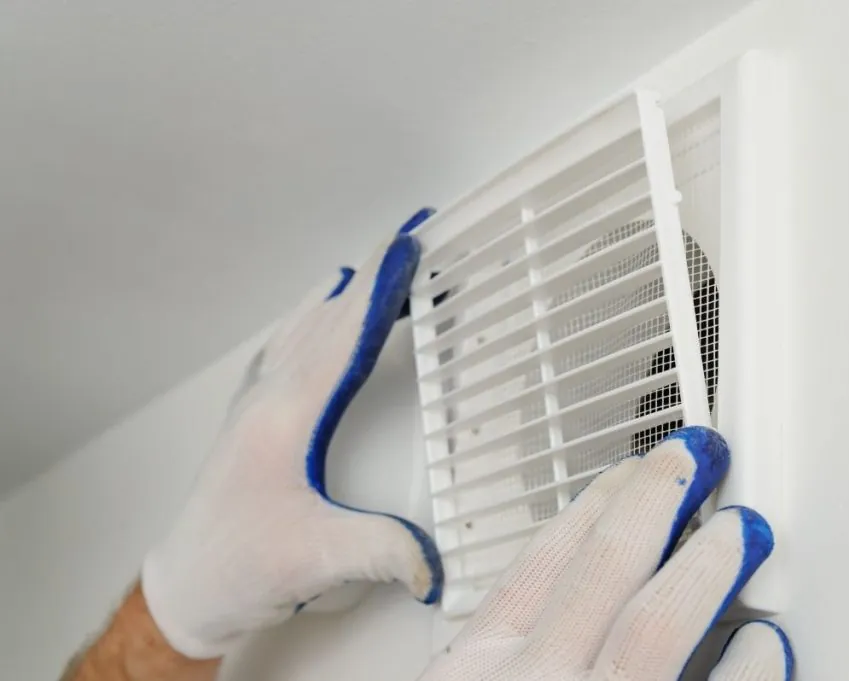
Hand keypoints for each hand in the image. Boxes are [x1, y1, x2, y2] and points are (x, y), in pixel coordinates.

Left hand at [140, 210, 443, 658]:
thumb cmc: (239, 567)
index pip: (343, 337)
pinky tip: (312, 315)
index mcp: (285, 417)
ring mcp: (256, 405)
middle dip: (371, 280)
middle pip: (325, 321)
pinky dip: (310, 320)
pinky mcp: (253, 419)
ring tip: (371, 269)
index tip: (406, 249)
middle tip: (406, 243)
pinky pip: (286, 348)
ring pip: (303, 329)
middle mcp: (268, 399)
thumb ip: (381, 551)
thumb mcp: (316, 560)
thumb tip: (432, 558)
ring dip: (342, 297)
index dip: (379, 291)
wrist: (188, 587)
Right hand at [418, 426, 792, 680]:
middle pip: (606, 566)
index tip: (634, 470)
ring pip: (656, 624)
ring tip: (745, 530)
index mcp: (473, 668)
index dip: (598, 501)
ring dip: (707, 565)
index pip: (543, 557)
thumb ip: (500, 649)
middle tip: (700, 461)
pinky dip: (746, 672)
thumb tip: (562, 608)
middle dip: (661, 500)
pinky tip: (768, 646)